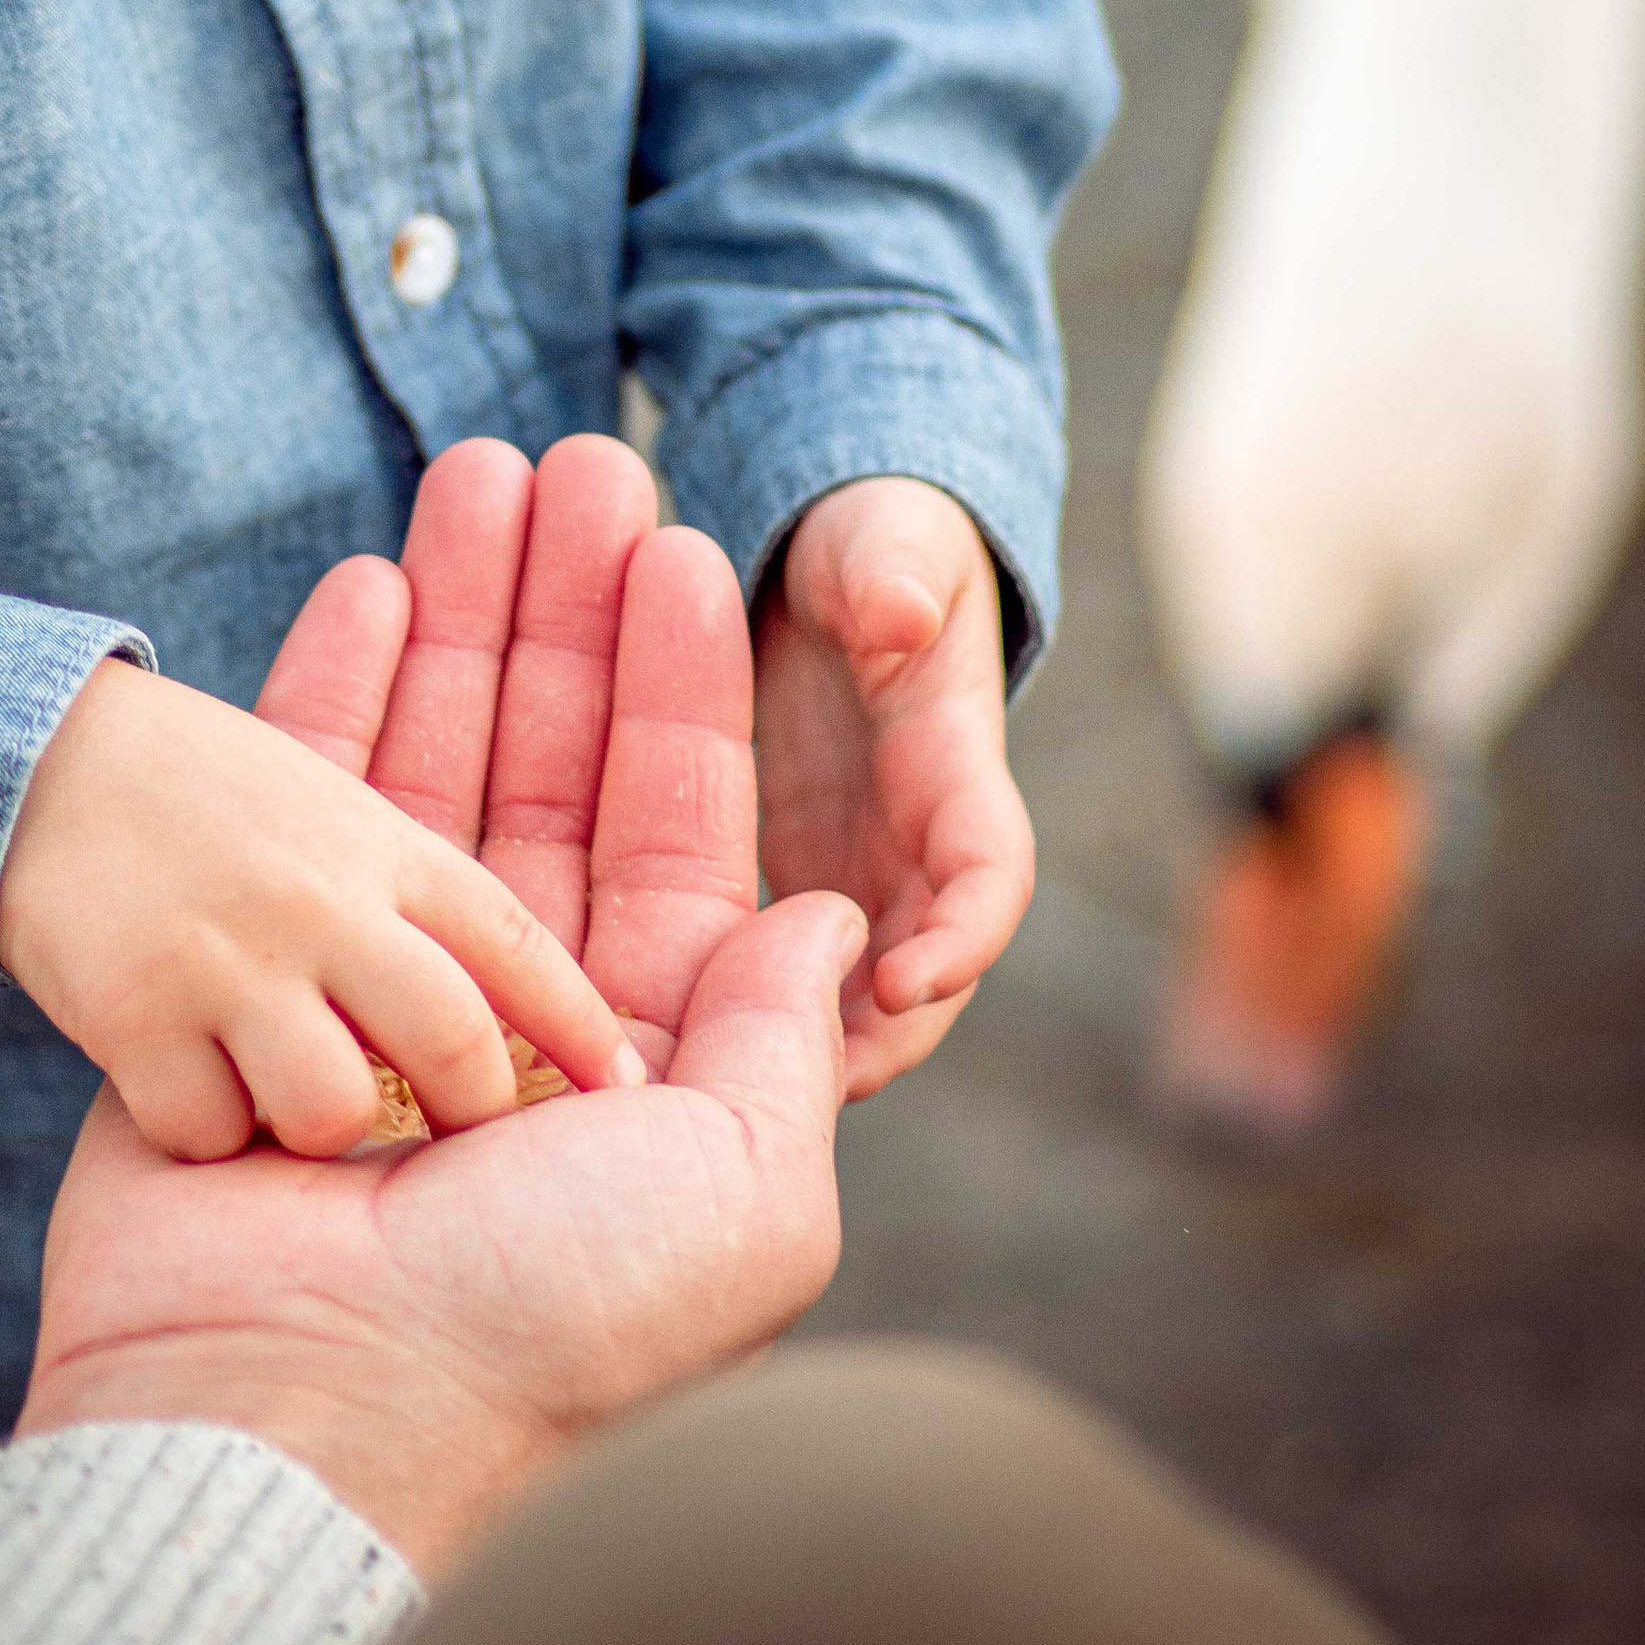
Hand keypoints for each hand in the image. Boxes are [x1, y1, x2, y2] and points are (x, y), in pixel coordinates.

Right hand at [14, 434, 864, 1573]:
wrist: (296, 1415)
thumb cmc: (539, 1320)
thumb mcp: (744, 1190)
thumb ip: (786, 1036)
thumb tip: (829, 911)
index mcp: (634, 1055)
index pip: (671, 818)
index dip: (676, 674)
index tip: (679, 539)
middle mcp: (509, 1010)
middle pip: (549, 757)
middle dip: (562, 605)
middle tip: (567, 453)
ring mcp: (373, 990)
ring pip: (430, 756)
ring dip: (458, 610)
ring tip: (468, 469)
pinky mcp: (251, 981)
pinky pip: (304, 801)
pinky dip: (336, 685)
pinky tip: (369, 579)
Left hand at [754, 475, 1034, 1096]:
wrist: (848, 570)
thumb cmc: (881, 546)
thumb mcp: (891, 542)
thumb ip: (899, 572)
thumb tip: (899, 611)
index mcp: (956, 765)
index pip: (987, 867)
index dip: (963, 933)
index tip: (909, 981)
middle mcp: (913, 844)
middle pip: (920, 966)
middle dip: (878, 1036)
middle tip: (813, 1095)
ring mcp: (850, 867)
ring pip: (840, 982)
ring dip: (802, 1041)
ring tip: (726, 1101)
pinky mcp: (786, 875)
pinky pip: (764, 954)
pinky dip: (730, 999)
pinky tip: (657, 1047)